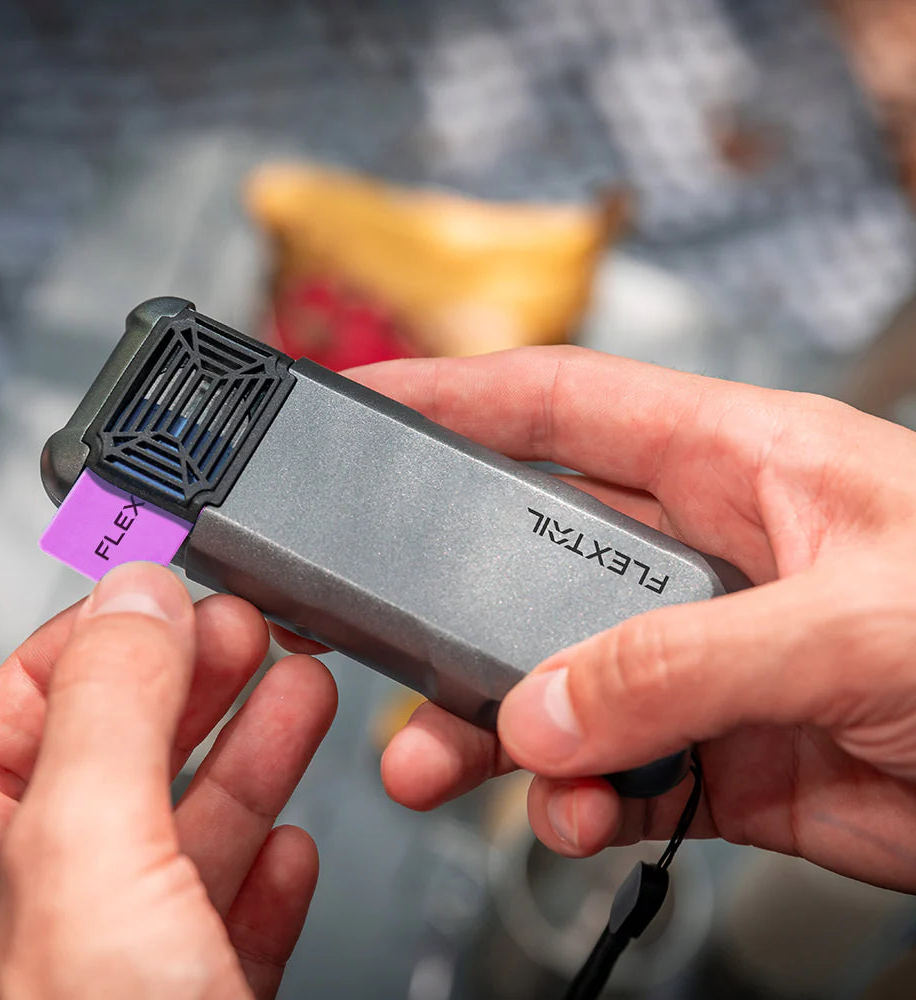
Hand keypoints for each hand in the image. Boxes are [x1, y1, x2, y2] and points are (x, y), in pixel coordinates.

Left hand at [0, 563, 336, 997]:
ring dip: (256, 759)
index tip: (165, 596)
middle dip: (195, 685)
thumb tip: (137, 594)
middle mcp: (25, 933)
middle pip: (116, 763)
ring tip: (303, 691)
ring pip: (189, 835)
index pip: (3, 720)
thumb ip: (110, 710)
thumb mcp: (87, 860)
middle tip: (250, 631)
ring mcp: (119, 975)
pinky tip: (293, 845)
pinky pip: (233, 918)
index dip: (91, 644)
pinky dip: (271, 872)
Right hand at [331, 346, 915, 891]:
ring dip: (494, 726)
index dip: (455, 393)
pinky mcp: (719, 751)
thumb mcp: (855, 623)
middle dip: (447, 601)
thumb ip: (684, 663)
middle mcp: (704, 555)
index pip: (561, 406)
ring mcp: (704, 658)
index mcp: (733, 464)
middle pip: (530, 557)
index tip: (369, 405)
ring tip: (439, 764)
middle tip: (372, 638)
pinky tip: (579, 817)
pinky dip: (577, 801)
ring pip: (555, 679)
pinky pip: (610, 770)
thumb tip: (545, 710)